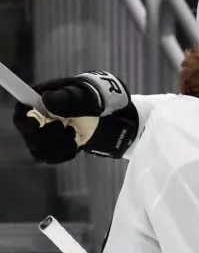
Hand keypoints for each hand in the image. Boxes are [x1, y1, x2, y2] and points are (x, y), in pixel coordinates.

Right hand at [12, 71, 136, 162]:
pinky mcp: (59, 144)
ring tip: (74, 136)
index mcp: (46, 96)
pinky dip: (63, 154)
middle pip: (28, 132)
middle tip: (66, 129)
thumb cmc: (105, 98)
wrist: (121, 115)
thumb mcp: (92, 95)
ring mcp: (50, 131)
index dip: (25, 119)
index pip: (23, 109)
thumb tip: (46, 101)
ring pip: (38, 147)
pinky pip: (51, 156)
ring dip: (55, 146)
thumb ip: (70, 98)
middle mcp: (43, 115)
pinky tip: (76, 146)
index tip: (36, 124)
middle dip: (44, 135)